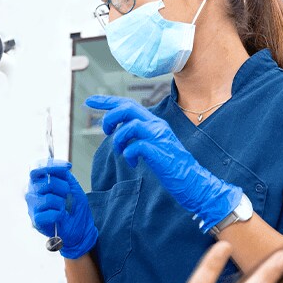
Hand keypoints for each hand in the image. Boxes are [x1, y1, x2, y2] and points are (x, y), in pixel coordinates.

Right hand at [25, 161, 97, 258]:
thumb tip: (62, 167)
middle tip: (67, 195)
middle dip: (63, 188)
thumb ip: (64, 175)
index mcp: (38, 183)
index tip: (68, 167)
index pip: (36, 169)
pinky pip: (51, 213)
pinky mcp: (36, 220)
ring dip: (62, 203)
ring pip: (48, 198)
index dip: (51, 166)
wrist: (80, 229)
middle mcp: (31, 193)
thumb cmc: (74, 207)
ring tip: (63, 208)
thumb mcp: (72, 186)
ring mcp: (32, 207)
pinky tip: (60, 217)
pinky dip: (60, 215)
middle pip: (46, 183)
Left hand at [85, 95, 242, 230]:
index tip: (90, 100)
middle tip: (104, 130)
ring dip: (119, 139)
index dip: (107, 101)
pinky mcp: (159, 152)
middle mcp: (157, 126)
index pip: (128, 104)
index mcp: (154, 123)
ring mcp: (159, 138)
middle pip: (128, 108)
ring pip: (130, 125)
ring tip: (121, 152)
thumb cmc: (171, 166)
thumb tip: (119, 132)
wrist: (193, 182)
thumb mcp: (153, 145)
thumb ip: (139, 136)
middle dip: (110, 116)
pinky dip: (128, 154)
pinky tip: (132, 163)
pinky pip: (136, 146)